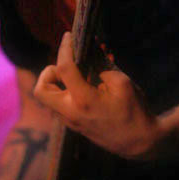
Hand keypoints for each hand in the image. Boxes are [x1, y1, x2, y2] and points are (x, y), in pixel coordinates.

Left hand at [34, 32, 160, 158]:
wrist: (138, 143)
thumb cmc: (134, 111)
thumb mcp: (122, 83)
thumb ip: (102, 66)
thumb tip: (91, 51)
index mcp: (83, 100)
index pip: (64, 68)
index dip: (65, 48)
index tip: (69, 36)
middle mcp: (71, 112)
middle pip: (40, 89)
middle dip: (49, 72)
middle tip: (67, 66)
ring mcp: (70, 121)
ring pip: (48, 99)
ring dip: (57, 83)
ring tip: (78, 74)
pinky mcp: (74, 125)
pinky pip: (60, 106)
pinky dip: (66, 92)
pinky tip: (84, 86)